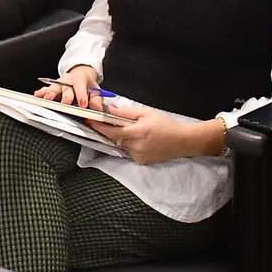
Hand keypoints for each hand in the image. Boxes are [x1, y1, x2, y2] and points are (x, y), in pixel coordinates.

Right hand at [37, 64, 101, 104]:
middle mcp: (68, 80)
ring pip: (54, 87)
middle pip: (66, 87)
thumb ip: (96, 101)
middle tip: (66, 102)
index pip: (81, 85)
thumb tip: (98, 109)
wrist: (81, 76)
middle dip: (66, 95)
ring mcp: (59, 83)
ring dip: (51, 93)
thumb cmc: (87, 86)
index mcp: (80, 79)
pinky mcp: (52, 87)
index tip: (83, 104)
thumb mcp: (95, 91)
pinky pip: (46, 89)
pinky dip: (42, 92)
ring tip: (48, 98)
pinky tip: (38, 95)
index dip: (81, 94)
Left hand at [86, 100, 223, 165]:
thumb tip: (110, 110)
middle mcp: (136, 146)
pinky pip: (129, 152)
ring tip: (134, 131)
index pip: (111, 131)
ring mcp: (138, 156)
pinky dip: (129, 145)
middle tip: (109, 122)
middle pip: (115, 138)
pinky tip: (140, 140)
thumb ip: (127, 112)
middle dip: (111, 130)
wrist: (182, 141)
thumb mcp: (147, 113)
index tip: (90, 121)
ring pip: (121, 145)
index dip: (99, 126)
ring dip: (121, 138)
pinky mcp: (141, 161)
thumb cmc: (166, 125)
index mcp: (137, 132)